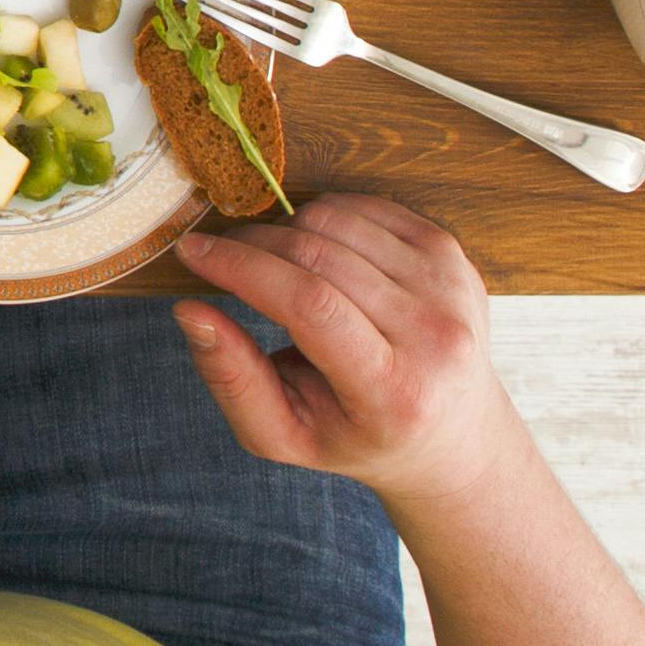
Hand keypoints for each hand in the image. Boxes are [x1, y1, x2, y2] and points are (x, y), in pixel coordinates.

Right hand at [174, 196, 534, 517]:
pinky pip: (366, 207)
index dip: (242, 267)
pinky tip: (318, 255)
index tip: (192, 251)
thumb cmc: (359, 438)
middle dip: (253, 245)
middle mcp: (436, 336)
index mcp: (395, 392)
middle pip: (320, 255)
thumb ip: (233, 379)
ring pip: (339, 220)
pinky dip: (325, 218)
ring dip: (286, 230)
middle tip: (220, 258)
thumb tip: (190, 312)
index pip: (311, 305)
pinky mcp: (453, 256)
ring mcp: (450, 288)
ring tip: (275, 266)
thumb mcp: (285, 436)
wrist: (453, 435)